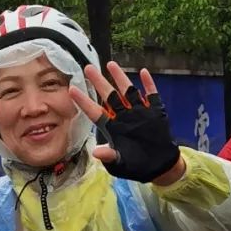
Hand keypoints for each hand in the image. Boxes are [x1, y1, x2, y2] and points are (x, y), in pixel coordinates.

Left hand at [69, 62, 185, 183]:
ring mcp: (139, 113)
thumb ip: (110, 157)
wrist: (159, 166)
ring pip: (128, 91)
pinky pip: (152, 95)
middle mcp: (123, 117)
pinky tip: (143, 72)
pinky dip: (149, 85)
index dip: (84, 102)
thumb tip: (96, 153)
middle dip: (99, 82)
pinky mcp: (154, 113)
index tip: (72, 90)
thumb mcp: (121, 164)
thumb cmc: (136, 165)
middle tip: (88, 67)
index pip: (95, 112)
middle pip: (109, 97)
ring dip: (120, 78)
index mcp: (112, 128)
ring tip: (111, 64)